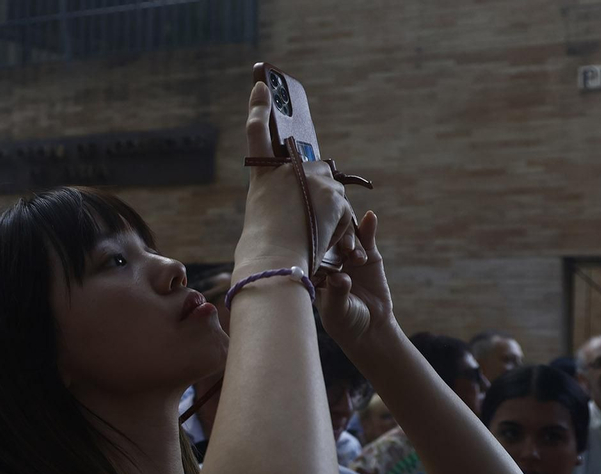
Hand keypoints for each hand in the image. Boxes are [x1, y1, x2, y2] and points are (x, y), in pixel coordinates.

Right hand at [233, 81, 360, 281]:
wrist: (274, 261)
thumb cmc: (264, 252)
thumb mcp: (265, 218)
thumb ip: (284, 199)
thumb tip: (314, 195)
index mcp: (261, 176)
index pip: (257, 132)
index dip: (259, 106)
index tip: (262, 84)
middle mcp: (286, 170)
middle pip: (313, 172)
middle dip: (317, 195)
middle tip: (308, 223)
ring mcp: (310, 178)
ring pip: (331, 192)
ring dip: (329, 214)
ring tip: (311, 237)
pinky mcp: (332, 193)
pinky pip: (343, 210)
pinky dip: (339, 227)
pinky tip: (325, 239)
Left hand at [314, 210, 392, 348]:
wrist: (371, 327)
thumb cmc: (346, 322)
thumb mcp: (338, 310)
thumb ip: (337, 292)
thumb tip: (339, 277)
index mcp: (313, 273)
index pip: (308, 252)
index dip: (310, 243)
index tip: (315, 241)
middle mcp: (328, 262)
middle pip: (326, 240)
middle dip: (333, 238)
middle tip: (342, 249)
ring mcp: (347, 257)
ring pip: (346, 238)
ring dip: (350, 240)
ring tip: (356, 255)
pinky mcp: (367, 256)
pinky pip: (366, 238)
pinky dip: (368, 227)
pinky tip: (370, 217)